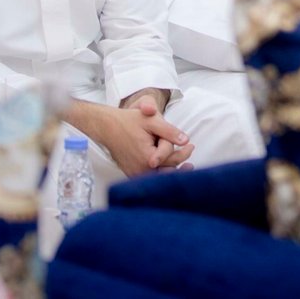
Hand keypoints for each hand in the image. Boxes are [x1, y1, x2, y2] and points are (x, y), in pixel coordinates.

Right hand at [74, 96, 191, 175]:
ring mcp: (134, 174)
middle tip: (191, 151)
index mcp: (147, 158)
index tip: (192, 145)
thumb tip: (186, 140)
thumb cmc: (128, 121)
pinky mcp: (131, 174)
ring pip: (158, 176)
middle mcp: (140, 170)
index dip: (184, 152)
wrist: (107, 126)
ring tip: (186, 166)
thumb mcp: (152, 121)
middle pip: (167, 169)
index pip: (172, 158)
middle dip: (180, 160)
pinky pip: (149, 177)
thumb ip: (169, 131)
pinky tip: (169, 168)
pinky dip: (160, 172)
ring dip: (172, 170)